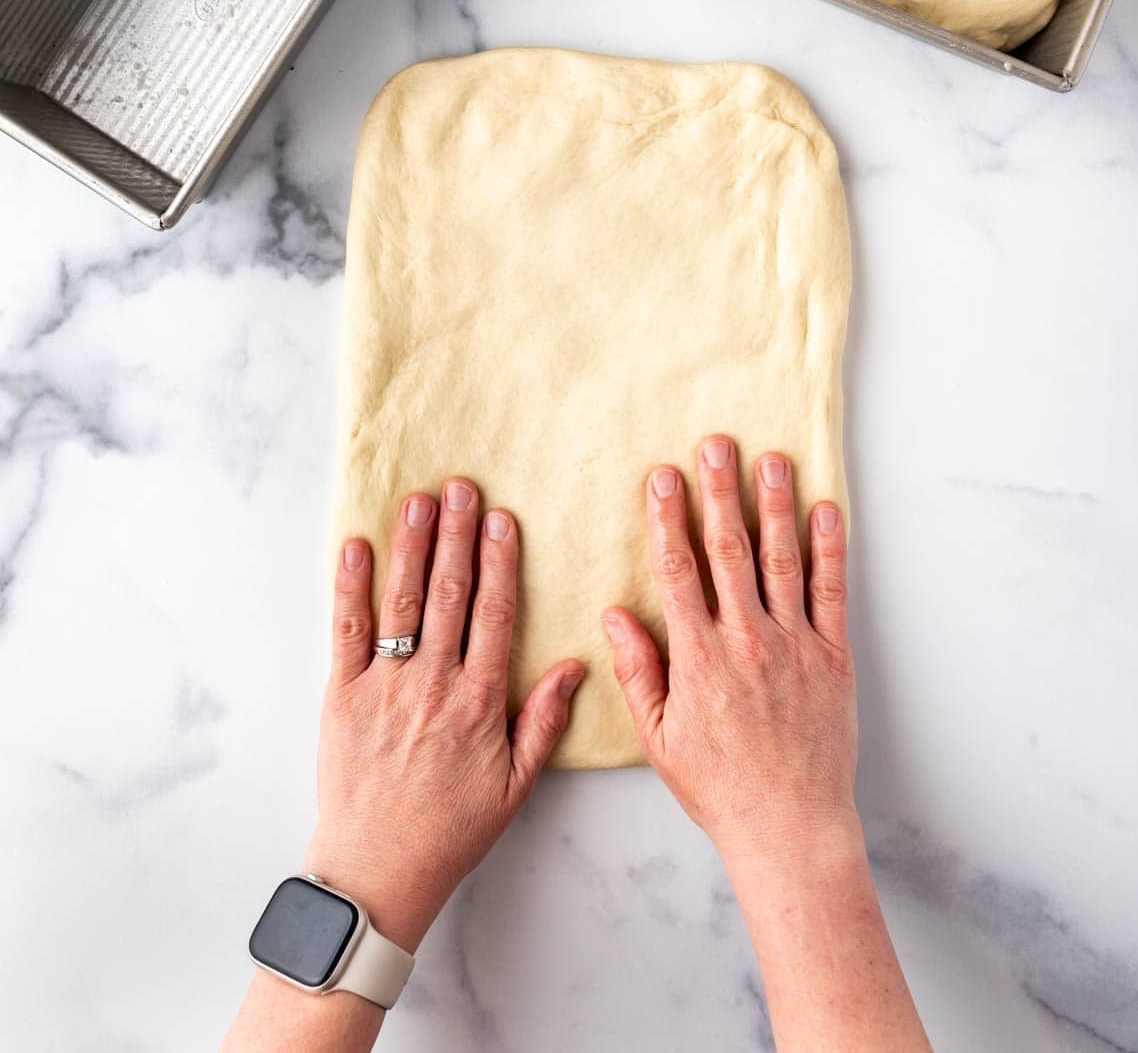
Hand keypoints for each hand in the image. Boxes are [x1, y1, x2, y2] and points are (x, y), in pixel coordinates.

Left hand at [307, 479, 584, 950]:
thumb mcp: (515, 785)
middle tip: (461, 487)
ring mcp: (384, 686)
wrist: (378, 871)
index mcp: (478, 701)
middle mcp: (433, 683)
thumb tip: (576, 667)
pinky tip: (356, 546)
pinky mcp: (341, 695)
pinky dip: (350, 586)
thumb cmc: (450, 831)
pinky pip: (347, 631)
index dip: (499, 562)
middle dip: (456, 535)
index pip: (493, 614)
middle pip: (449, 593)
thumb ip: (544, 721)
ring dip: (411, 545)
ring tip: (419, 500)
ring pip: (402, 601)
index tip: (502, 520)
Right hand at [603, 435, 857, 875]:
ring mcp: (794, 646)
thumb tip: (614, 613)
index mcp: (698, 659)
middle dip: (720, 492)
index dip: (668, 520)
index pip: (678, 572)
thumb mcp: (659, 738)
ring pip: (782, 560)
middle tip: (715, 444)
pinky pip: (832, 591)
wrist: (790, 828)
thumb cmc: (720, 787)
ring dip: (774, 504)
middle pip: (730, 551)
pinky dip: (830, 548)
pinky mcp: (833, 657)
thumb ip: (636, 672)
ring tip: (769, 458)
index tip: (662, 477)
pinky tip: (825, 510)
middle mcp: (746, 641)